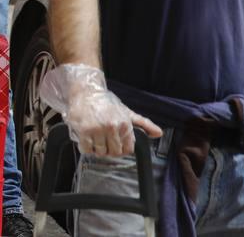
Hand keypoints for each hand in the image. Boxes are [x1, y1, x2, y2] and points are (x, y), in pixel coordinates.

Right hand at [40, 64, 161, 157]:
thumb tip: (158, 133)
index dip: (121, 149)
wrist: (86, 91)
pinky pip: (87, 149)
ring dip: (97, 149)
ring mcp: (97, 129)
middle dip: (109, 150)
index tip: (115, 144)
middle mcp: (112, 127)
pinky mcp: (84, 131)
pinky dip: (87, 148)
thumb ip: (144, 123)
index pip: (127, 149)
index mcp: (124, 124)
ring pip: (101, 152)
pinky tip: (87, 140)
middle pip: (114, 152)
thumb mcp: (127, 112)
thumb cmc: (106, 102)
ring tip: (95, 139)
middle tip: (104, 142)